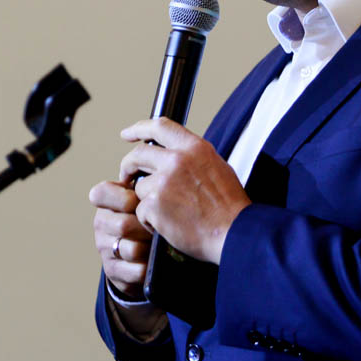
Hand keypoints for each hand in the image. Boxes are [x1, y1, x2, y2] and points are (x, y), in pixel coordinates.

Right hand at [89, 178, 154, 299]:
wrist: (139, 252)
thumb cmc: (145, 217)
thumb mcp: (142, 199)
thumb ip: (146, 187)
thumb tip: (164, 182)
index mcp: (105, 203)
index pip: (101, 193)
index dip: (124, 198)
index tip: (139, 202)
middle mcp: (101, 225)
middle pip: (123, 225)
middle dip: (147, 227)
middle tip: (164, 226)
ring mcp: (105, 249)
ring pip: (132, 249)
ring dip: (152, 248)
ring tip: (164, 243)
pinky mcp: (114, 271)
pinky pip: (137, 270)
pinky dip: (152, 266)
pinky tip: (158, 260)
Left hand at [119, 117, 250, 263]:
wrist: (234, 233)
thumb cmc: (229, 207)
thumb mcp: (217, 167)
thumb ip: (192, 157)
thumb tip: (174, 154)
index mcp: (194, 148)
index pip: (159, 126)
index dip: (138, 129)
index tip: (126, 135)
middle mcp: (177, 160)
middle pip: (139, 155)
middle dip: (128, 166)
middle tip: (127, 177)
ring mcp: (164, 182)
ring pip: (140, 187)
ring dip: (147, 201)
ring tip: (169, 214)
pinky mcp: (155, 205)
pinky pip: (141, 210)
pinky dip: (149, 221)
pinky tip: (167, 226)